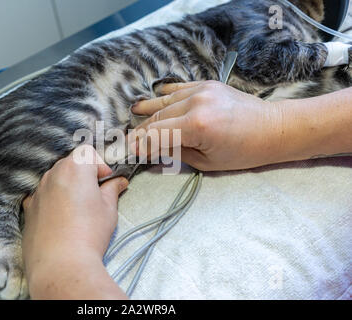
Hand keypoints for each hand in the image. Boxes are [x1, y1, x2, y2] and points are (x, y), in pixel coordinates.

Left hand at [22, 145, 128, 298]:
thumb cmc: (89, 234)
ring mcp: (37, 191)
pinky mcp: (29, 208)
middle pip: (70, 163)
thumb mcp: (108, 209)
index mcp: (75, 168)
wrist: (61, 264)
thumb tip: (118, 183)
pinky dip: (52, 199)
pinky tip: (61, 217)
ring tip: (79, 209)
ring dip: (67, 186)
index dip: (99, 165)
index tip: (106, 181)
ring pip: (55, 179)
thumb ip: (112, 190)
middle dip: (83, 174)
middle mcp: (52, 174)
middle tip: (95, 194)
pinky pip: (43, 195)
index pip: (87, 153)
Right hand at [130, 80, 283, 170]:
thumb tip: (155, 150)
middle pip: (158, 117)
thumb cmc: (244, 151)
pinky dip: (166, 93)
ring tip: (134, 111)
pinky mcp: (208, 84)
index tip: (132, 151)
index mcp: (197, 126)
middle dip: (142, 129)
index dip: (142, 144)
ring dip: (149, 109)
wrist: (272, 128)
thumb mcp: (208, 162)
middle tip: (131, 138)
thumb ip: (177, 153)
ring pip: (165, 100)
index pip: (157, 134)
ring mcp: (202, 90)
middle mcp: (196, 103)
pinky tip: (156, 96)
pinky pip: (180, 88)